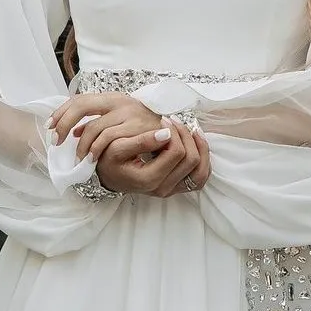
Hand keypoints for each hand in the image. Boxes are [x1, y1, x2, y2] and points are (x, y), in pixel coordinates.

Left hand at [48, 93, 163, 162]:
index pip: (80, 99)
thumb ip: (99, 123)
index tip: (50, 127)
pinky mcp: (137, 126)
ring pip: (94, 127)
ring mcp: (129, 112)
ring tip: (79, 158)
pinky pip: (109, 138)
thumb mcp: (120, 121)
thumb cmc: (144, 130)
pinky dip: (97, 149)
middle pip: (81, 106)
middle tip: (56, 142)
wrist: (174, 133)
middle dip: (63, 124)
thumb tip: (74, 132)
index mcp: (113, 98)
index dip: (62, 112)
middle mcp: (120, 100)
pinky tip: (93, 158)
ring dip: (82, 145)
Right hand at [97, 116, 211, 198]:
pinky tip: (194, 144)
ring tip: (191, 130)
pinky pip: (200, 178)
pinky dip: (203, 160)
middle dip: (187, 136)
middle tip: (175, 121)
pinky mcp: (176, 188)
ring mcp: (171, 190)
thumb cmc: (110, 160)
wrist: (108, 175)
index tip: (164, 120)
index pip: (177, 153)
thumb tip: (167, 134)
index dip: (175, 132)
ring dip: (201, 148)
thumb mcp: (117, 147)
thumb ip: (142, 141)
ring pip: (201, 171)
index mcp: (149, 179)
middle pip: (192, 160)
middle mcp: (163, 189)